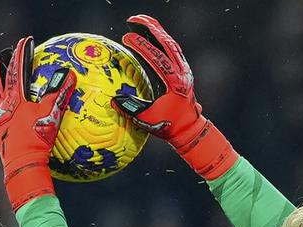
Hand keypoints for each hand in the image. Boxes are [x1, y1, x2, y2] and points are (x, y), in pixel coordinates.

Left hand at [0, 36, 76, 209]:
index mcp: (15, 98)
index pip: (18, 69)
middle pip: (0, 80)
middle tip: (2, 56)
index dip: (22, 54)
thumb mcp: (52, 114)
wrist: (22, 163)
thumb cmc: (38, 138)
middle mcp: (2, 106)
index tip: (25, 41)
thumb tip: (69, 74)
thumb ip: (59, 93)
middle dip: (2, 66)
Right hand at [113, 14, 237, 178]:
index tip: (127, 37)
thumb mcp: (147, 119)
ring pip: (171, 44)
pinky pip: (172, 51)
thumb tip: (113, 100)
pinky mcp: (183, 71)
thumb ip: (131, 109)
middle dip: (151, 28)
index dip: (142, 46)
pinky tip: (149, 36)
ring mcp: (184, 70)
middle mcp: (182, 72)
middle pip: (168, 43)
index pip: (158, 58)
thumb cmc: (168, 127)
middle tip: (133, 19)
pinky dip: (160, 41)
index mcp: (175, 83)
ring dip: (156, 32)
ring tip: (140, 22)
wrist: (189, 130)